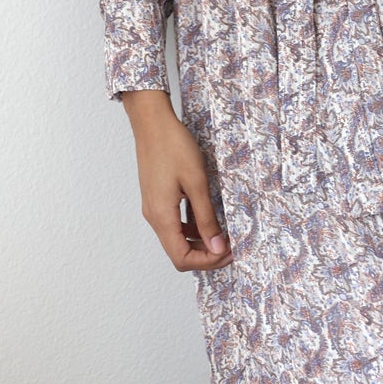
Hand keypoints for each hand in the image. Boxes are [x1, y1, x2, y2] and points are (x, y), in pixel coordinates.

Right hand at [120, 90, 233, 268]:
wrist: (152, 122)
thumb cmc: (173, 146)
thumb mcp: (197, 182)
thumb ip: (207, 217)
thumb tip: (217, 247)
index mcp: (161, 216)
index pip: (182, 258)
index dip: (207, 262)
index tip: (229, 252)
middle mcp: (154, 216)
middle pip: (178, 252)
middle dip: (206, 255)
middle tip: (230, 245)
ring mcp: (154, 208)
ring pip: (177, 239)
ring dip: (199, 242)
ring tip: (223, 233)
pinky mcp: (157, 198)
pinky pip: (174, 223)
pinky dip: (191, 227)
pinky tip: (208, 217)